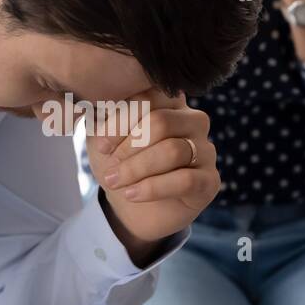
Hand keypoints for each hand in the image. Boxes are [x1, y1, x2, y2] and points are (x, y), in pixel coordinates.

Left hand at [88, 90, 218, 260]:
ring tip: (114, 182)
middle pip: (162, 123)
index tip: (101, 144)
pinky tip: (132, 194)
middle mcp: (194, 120)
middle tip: (110, 167)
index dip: (122, 121)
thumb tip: (94, 104)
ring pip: (173, 151)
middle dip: (129, 148)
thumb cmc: (119, 163)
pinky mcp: (210, 181)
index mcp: (169, 101)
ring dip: (136, 169)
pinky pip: (185, 180)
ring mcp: (206, 150)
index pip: (149, 98)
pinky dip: (152, 188)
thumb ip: (101, 117)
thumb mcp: (103, 138)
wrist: (130, 206)